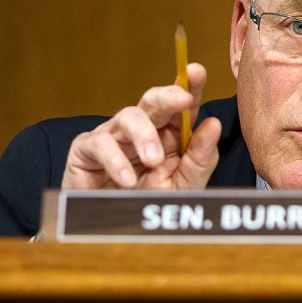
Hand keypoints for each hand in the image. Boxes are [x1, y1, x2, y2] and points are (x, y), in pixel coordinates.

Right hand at [62, 63, 220, 189]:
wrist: (113, 230)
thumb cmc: (149, 203)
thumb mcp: (184, 185)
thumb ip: (200, 158)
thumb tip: (213, 123)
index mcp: (170, 133)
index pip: (181, 104)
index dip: (189, 85)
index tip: (197, 72)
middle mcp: (142, 128)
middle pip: (154, 101)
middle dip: (168, 95)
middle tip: (182, 99)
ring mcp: (114, 135)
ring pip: (128, 116)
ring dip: (144, 135)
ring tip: (153, 160)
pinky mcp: (87, 149)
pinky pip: (100, 143)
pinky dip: (114, 160)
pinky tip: (126, 180)